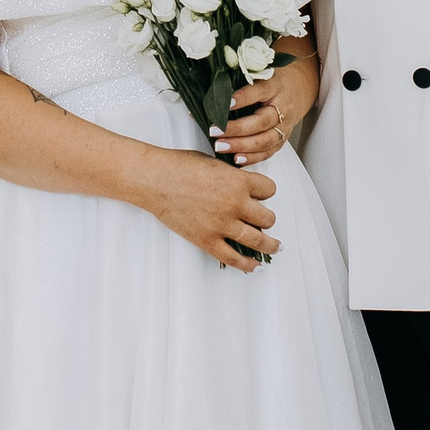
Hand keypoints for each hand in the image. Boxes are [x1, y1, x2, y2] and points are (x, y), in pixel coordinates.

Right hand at [141, 145, 279, 268]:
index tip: (262, 196)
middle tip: (263, 220)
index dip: (266, 193)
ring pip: (258, 240)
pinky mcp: (207, 240)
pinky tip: (255, 266)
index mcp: (238, 181)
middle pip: (268, 218)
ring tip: (275, 247)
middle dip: (267, 219)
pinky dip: (247, 264)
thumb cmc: (179, 166)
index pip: (269, 190)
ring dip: (270, 245)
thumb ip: (231, 176)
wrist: (154, 179)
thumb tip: (241, 185)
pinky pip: (233, 257)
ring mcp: (221, 224)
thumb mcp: (214, 163)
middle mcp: (235, 203)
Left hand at [214, 55, 318, 166]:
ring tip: (220, 146)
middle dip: (236, 129)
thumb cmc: (274, 81)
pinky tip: (236, 158)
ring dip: (241, 146)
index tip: (225, 103)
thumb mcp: (261, 73)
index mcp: (275, 86)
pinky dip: (251, 158)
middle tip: (215, 131)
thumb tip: (212, 89)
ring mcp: (284, 126)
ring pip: (265, 140)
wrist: (299, 89)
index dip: (243, 98)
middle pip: (261, 121)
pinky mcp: (282, 140)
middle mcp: (282, 107)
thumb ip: (241, 79)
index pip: (259, 91)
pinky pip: (268, 152)